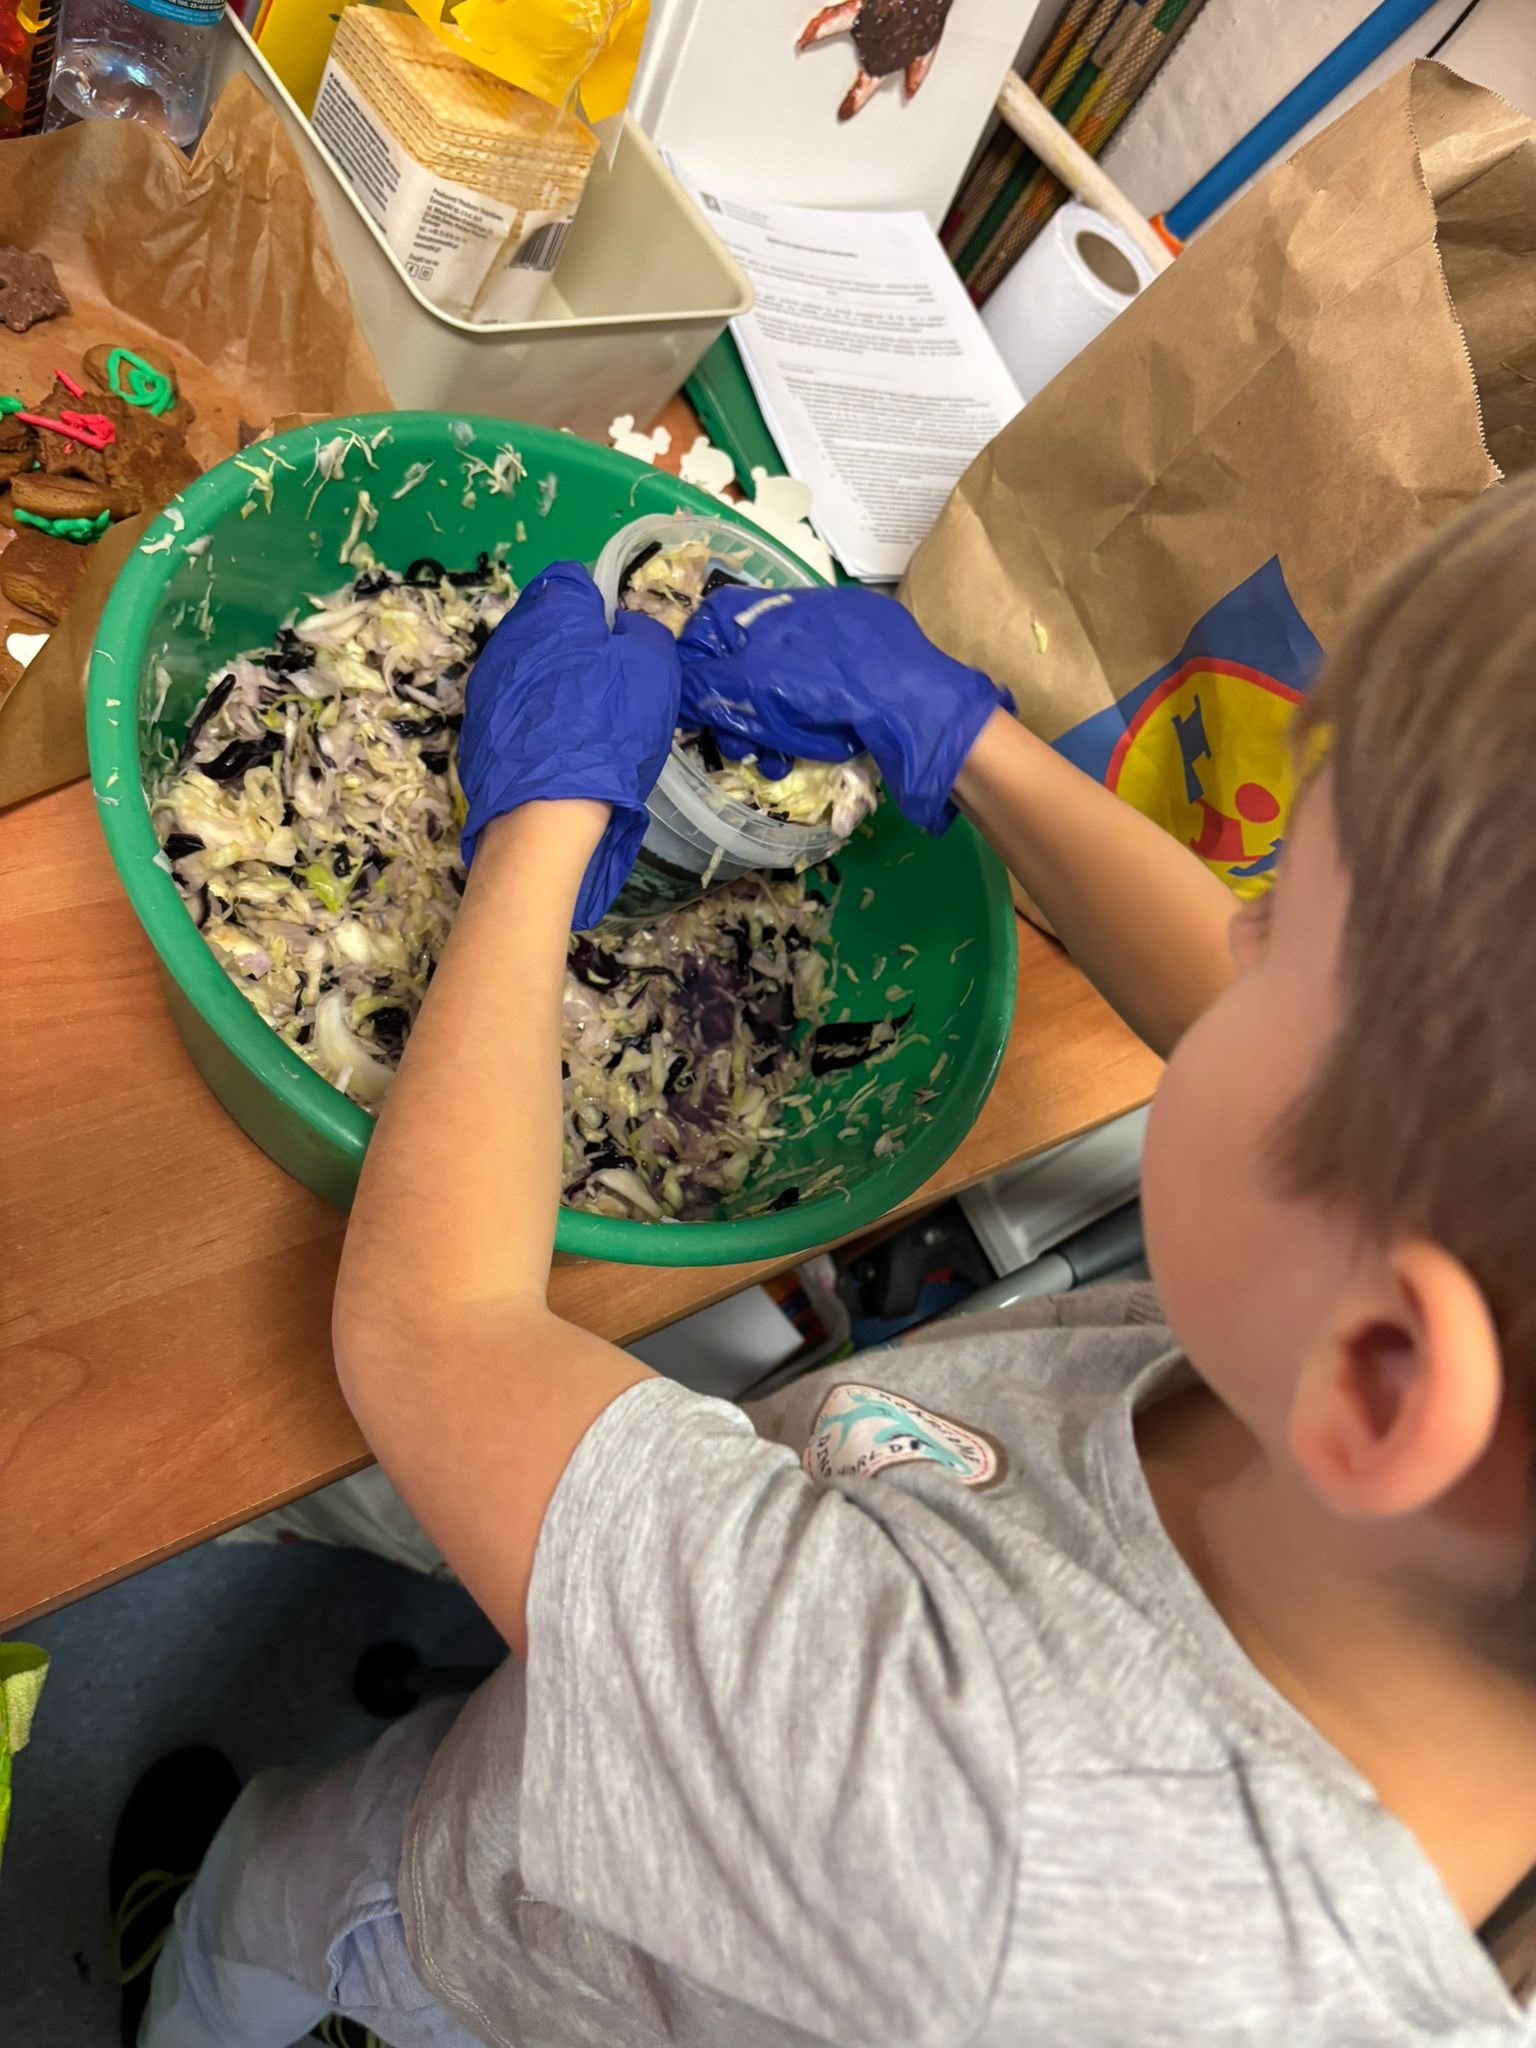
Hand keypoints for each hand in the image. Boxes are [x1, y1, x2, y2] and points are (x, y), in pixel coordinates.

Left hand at [458, 562, 679, 928]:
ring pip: (528, 667)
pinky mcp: (477, 726)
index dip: (600, 605)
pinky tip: (555, 748)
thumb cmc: (608, 726)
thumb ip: (641, 632)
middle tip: (607, 684)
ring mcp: (487, 683)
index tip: (619, 639)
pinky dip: (533, 718)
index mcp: (551, 609)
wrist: (546, 809)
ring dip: (552, 683)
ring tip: (582, 722)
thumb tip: (624, 628)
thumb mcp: (652, 668)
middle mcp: (509, 636)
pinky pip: (512, 707)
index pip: (572, 580)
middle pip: (547, 625)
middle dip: (575, 644)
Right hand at [677, 585, 1012, 832]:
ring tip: (774, 762)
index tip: (697, 711)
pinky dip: (803, 730)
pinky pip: (814, 701)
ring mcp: (831, 645)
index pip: (707, 630)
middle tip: (740, 748)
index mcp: (765, 606)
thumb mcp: (749, 685)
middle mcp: (795, 618)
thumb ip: (702, 686)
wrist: (912, 703)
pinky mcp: (859, 674)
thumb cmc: (821, 686)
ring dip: (766, 733)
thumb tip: (668, 685)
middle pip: (741, 667)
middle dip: (734, 715)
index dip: (695, 673)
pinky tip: (807, 755)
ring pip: (777, 692)